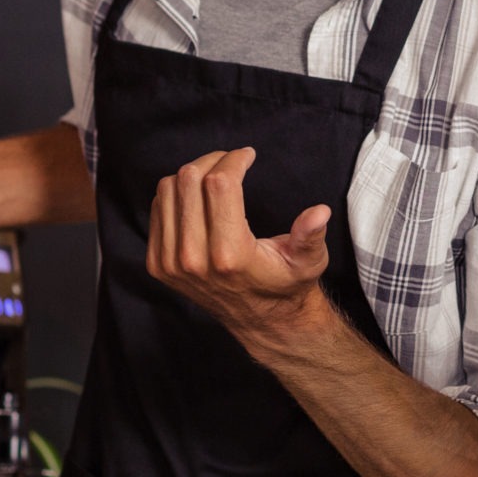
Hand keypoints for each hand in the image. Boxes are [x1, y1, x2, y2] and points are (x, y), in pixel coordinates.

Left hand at [147, 146, 332, 352]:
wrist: (261, 320)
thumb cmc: (286, 284)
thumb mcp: (308, 262)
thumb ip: (310, 236)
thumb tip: (319, 212)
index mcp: (230, 255)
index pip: (219, 184)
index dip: (234, 160)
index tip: (247, 156)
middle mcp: (194, 259)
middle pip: (188, 180)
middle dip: (213, 160)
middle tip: (232, 161)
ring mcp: (171, 263)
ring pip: (168, 190)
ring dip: (193, 174)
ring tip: (217, 177)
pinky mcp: (158, 264)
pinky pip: (157, 208)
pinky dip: (176, 194)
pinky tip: (199, 198)